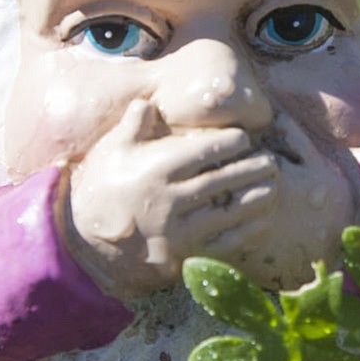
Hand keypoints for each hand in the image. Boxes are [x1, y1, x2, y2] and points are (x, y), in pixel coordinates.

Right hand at [65, 100, 282, 300]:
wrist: (83, 243)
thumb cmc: (101, 189)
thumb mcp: (111, 151)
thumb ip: (134, 125)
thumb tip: (150, 103)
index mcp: (155, 169)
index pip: (204, 151)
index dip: (231, 142)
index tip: (245, 138)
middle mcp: (170, 200)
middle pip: (223, 180)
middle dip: (253, 168)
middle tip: (271, 161)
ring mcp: (178, 232)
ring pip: (229, 212)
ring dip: (257, 198)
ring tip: (275, 186)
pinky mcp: (183, 256)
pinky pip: (224, 243)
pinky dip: (247, 230)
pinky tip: (262, 219)